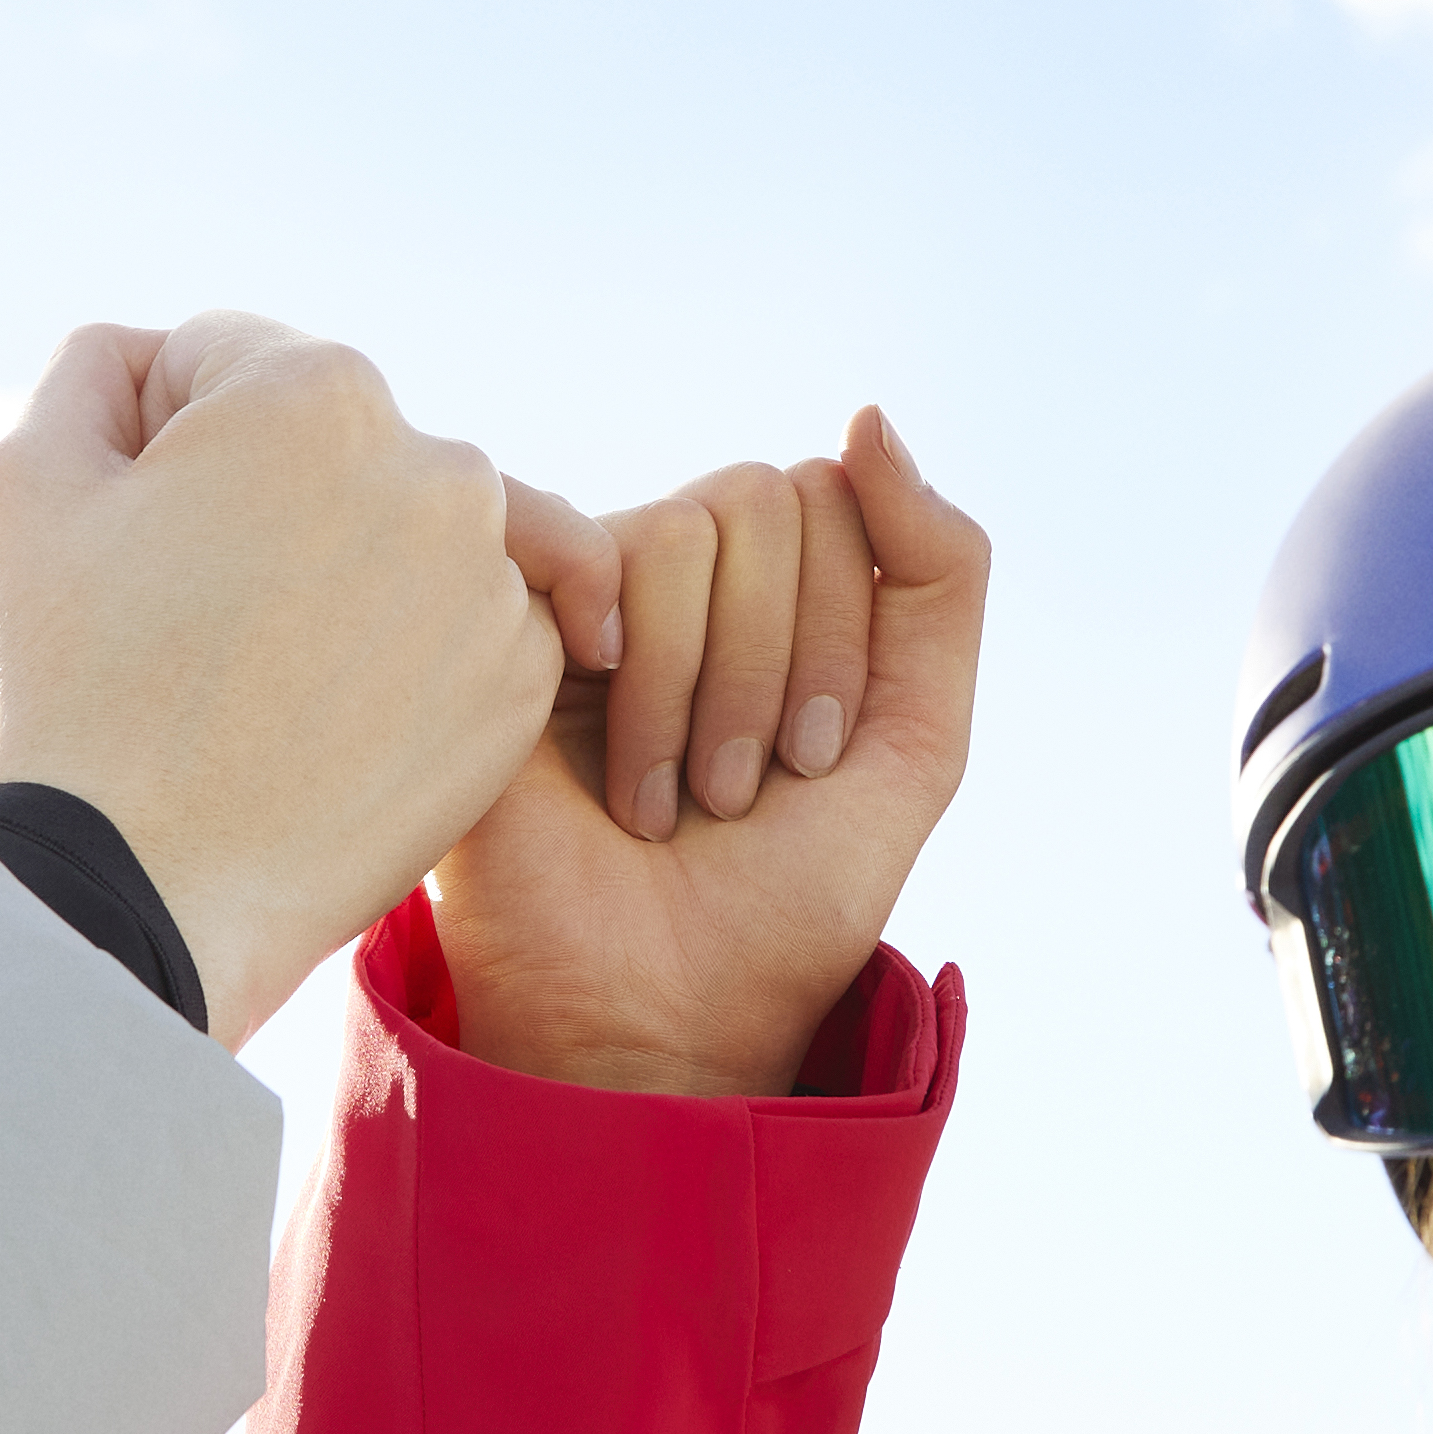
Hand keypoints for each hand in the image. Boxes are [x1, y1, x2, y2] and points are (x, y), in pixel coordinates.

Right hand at [0, 314, 619, 1047]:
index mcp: (317, 390)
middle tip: (202, 620)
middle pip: (337, 447)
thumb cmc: (75, 680)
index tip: (142, 543)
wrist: (151, 884)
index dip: (165, 448)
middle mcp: (438, 464)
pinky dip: (413, 655)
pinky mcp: (521, 680)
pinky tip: (338, 711)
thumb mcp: (30, 477)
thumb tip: (163, 360)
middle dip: (272, 505)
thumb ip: (100, 371)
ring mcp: (494, 578)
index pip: (234, 366)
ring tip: (272, 670)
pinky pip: (466, 627)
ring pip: (412, 531)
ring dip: (357, 568)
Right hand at [430, 409, 987, 1096]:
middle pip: (771, 498)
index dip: (845, 639)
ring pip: (687, 525)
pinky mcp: (492, 626)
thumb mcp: (915, 740)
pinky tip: (587, 716)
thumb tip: (867, 415)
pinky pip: (567, 529)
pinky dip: (609, 625)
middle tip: (735, 792)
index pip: (840, 500)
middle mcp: (668, 575)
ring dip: (698, 693)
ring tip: (662, 802)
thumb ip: (939, 574)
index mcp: (764, 593)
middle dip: (780, 664)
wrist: (656, 1018)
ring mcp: (577, 597)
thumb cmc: (777, 902)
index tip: (811, 766)